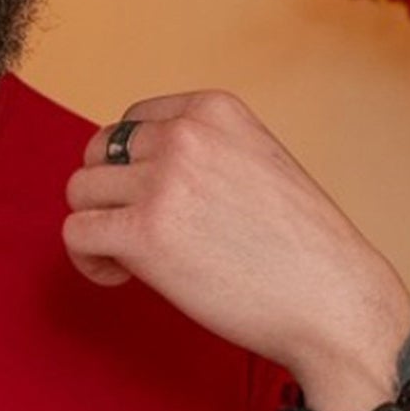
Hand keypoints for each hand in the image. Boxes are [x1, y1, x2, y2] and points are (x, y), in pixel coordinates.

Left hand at [62, 91, 409, 410]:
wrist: (332, 300)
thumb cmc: (302, 248)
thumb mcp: (258, 162)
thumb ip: (203, 154)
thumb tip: (135, 173)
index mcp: (215, 110)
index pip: (132, 121)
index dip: (133, 167)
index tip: (160, 203)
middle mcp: (184, 135)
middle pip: (99, 152)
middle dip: (111, 194)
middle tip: (144, 234)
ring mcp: (163, 182)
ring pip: (80, 190)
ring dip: (98, 226)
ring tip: (133, 260)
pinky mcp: (144, 234)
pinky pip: (77, 232)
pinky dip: (89, 259)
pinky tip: (121, 277)